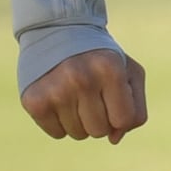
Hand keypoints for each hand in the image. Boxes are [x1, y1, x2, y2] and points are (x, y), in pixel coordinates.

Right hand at [22, 48, 148, 142]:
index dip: (119, 114)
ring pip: (78, 135)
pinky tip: (57, 98)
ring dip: (79, 121)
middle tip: (91, 93)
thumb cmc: (100, 57)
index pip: (123, 120)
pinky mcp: (34, 101)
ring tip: (74, 93)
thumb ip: (136, 109)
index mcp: (110, 70)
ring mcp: (55, 91)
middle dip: (99, 118)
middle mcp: (81, 79)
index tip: (111, 96)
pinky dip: (60, 122)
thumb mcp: (129, 72)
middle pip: (100, 131)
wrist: (57, 32)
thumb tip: (114, 139)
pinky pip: (57, 133)